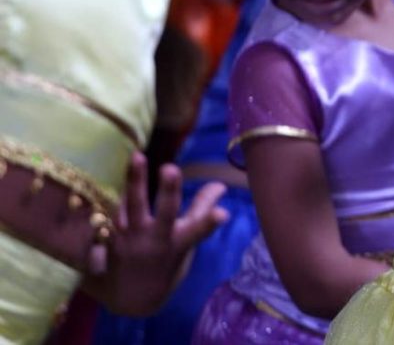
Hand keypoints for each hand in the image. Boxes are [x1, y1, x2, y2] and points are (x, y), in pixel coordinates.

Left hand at [84, 154, 227, 314]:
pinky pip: (110, 213)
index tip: (221, 214)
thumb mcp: (186, 243)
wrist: (130, 298)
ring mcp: (131, 240)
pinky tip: (113, 173)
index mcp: (179, 243)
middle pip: (164, 213)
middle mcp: (156, 241)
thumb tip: (220, 184)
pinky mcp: (109, 239)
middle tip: (171, 169)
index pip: (199, 230)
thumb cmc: (166, 264)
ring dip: (135, 181)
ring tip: (137, 157)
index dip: (210, 222)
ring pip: (133, 207)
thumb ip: (200, 211)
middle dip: (169, 191)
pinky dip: (113, 194)